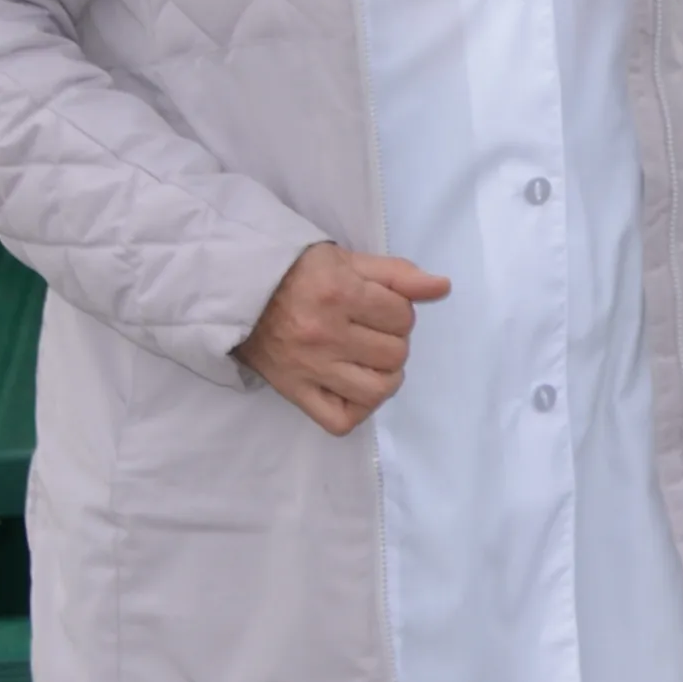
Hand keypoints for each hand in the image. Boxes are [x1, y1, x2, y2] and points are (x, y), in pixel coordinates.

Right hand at [240, 243, 447, 432]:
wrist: (240, 291)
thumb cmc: (299, 273)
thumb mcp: (349, 260)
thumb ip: (398, 274)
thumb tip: (442, 287)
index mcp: (339, 293)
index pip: (402, 316)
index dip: (401, 312)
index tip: (382, 308)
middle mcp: (325, 333)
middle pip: (394, 354)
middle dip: (394, 341)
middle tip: (374, 332)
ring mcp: (309, 367)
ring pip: (376, 390)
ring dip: (384, 377)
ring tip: (371, 362)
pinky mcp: (294, 391)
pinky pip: (339, 421)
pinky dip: (357, 410)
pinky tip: (356, 389)